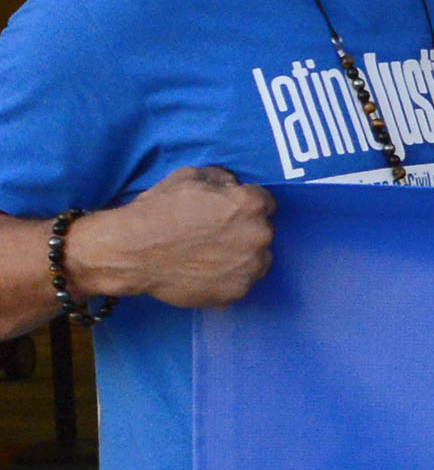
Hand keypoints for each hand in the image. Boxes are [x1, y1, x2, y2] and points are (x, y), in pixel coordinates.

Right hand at [69, 165, 275, 309]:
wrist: (132, 251)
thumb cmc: (158, 210)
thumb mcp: (189, 177)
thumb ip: (221, 179)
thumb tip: (234, 185)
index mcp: (251, 205)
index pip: (265, 202)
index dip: (245, 205)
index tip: (229, 212)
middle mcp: (260, 236)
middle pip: (263, 232)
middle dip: (245, 231)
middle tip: (215, 235)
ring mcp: (251, 268)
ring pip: (257, 260)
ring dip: (242, 257)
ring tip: (211, 255)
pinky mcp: (238, 292)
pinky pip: (241, 282)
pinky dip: (228, 278)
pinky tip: (205, 272)